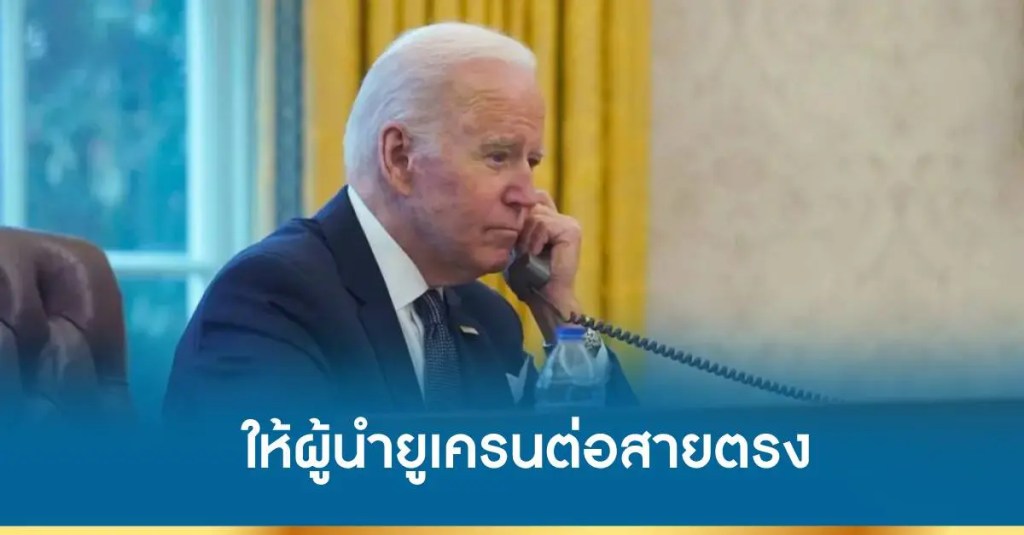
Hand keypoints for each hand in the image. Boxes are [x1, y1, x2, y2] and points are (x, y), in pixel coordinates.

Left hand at [515, 191, 582, 341]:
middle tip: (521, 250)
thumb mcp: (515, 244)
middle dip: (521, 227)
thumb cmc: (527, 276)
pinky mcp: (571, 231)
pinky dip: (535, 240)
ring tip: (529, 255)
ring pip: (535, 215)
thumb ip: (516, 224)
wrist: (545, 298)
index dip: (518, 213)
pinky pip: (544, 224)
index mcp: (549, 219)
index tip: (513, 236)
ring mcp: (568, 223)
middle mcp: (561, 218)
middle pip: (531, 204)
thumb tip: (505, 204)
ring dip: (526, 237)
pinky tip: (536, 253)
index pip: (530, 198)